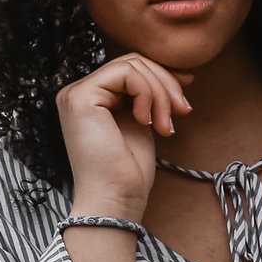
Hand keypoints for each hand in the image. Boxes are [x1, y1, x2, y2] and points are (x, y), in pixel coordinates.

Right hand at [54, 53, 195, 217]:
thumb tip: (179, 73)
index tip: (185, 95)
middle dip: (165, 84)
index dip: (162, 76)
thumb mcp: (143, 121)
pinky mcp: (81, 97)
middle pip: (132, 62)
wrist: (116, 200)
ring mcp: (76, 94)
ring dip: (160, 93)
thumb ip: (149, 96)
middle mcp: (78, 92)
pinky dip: (148, 95)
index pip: (129, 68)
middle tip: (182, 111)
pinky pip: (126, 74)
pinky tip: (148, 122)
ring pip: (132, 65)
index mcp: (90, 98)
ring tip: (166, 125)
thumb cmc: (128, 171)